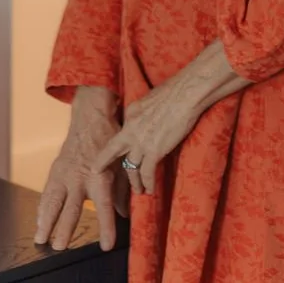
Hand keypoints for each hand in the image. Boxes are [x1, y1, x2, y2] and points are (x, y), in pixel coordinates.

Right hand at [34, 86, 128, 251]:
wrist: (90, 118)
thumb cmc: (109, 142)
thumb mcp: (122, 164)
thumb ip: (123, 191)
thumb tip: (124, 215)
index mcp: (101, 176)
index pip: (104, 206)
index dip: (106, 227)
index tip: (107, 246)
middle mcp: (80, 177)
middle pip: (71, 207)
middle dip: (64, 228)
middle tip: (59, 247)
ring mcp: (65, 174)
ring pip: (53, 201)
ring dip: (46, 221)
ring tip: (41, 239)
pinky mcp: (55, 171)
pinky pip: (46, 192)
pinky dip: (41, 209)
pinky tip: (38, 222)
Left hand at [92, 40, 248, 193]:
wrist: (186, 94)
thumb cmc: (175, 92)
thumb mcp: (150, 100)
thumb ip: (144, 113)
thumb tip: (147, 120)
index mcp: (130, 114)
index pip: (118, 135)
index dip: (111, 147)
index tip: (105, 154)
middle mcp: (131, 129)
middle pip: (112, 152)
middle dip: (103, 164)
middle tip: (97, 174)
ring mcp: (141, 141)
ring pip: (131, 167)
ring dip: (134, 181)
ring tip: (137, 190)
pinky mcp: (154, 150)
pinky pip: (147, 173)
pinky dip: (148, 183)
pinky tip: (150, 190)